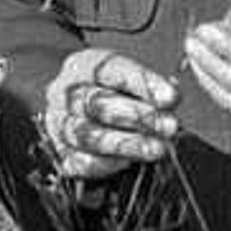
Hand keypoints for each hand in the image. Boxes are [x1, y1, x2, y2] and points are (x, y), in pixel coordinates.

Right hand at [35, 46, 179, 179]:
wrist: (77, 114)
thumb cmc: (111, 94)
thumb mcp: (128, 79)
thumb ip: (148, 87)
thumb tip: (169, 99)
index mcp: (84, 66)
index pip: (112, 70)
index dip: (143, 84)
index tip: (171, 97)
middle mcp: (65, 93)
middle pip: (97, 103)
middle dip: (138, 116)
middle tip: (169, 126)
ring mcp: (59, 125)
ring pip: (89, 135)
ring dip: (127, 144)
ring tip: (157, 149)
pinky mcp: (61, 154)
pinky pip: (81, 162)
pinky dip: (108, 164)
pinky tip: (130, 162)